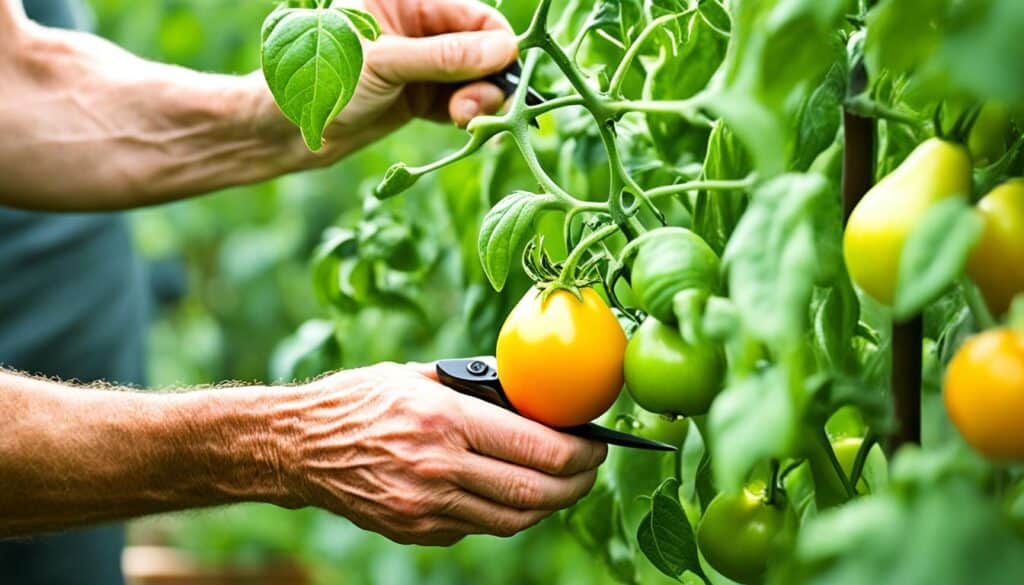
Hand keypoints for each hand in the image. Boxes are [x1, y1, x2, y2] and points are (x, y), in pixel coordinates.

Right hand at [273, 362, 606, 545]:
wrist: (298, 446)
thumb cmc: (359, 400)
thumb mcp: (418, 376)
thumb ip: (476, 387)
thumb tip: (533, 397)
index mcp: (443, 419)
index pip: (535, 446)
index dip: (579, 451)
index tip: (597, 445)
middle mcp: (436, 467)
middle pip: (533, 491)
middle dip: (576, 483)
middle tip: (591, 470)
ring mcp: (424, 506)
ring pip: (511, 519)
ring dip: (548, 505)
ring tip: (563, 486)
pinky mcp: (414, 529)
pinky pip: (477, 527)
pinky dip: (506, 513)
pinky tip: (514, 494)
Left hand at [334, 0, 516, 129]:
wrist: (288, 129)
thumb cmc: (321, 79)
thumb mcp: (386, 63)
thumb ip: (445, 57)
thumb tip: (505, 51)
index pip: (472, 14)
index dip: (496, 42)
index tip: (505, 71)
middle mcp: (417, 26)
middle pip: (479, 48)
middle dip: (486, 78)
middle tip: (478, 108)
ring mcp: (421, 62)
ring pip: (472, 79)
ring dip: (478, 101)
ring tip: (464, 120)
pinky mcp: (420, 96)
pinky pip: (458, 102)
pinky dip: (466, 116)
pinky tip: (464, 127)